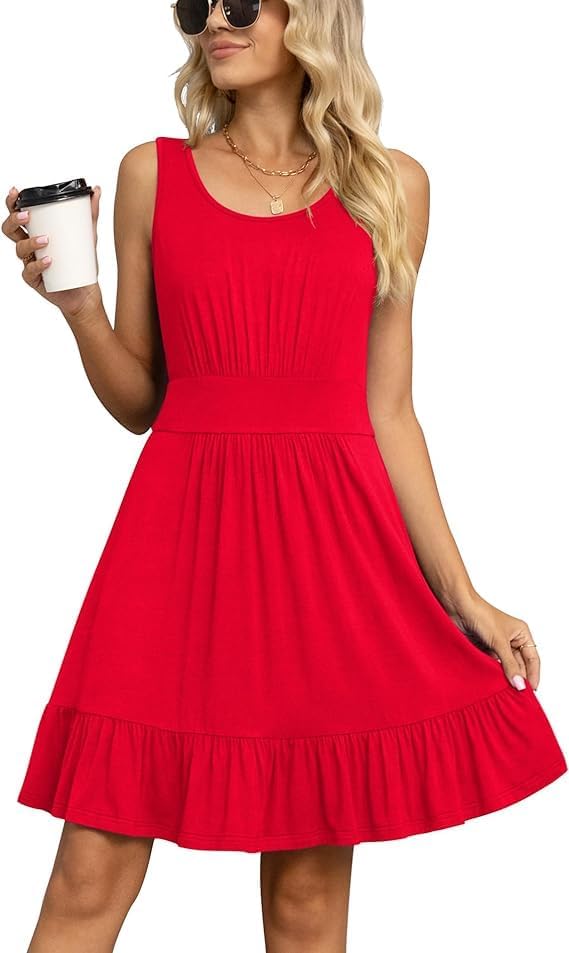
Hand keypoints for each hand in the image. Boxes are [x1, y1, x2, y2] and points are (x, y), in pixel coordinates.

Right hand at [2, 184, 102, 321]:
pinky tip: (48, 260)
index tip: (15, 192)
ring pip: (19, 249)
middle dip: (14, 220)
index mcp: (35, 232)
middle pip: (9, 230)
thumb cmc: (82, 263)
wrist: (86, 292)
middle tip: (26, 215)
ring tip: (45, 239)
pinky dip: (39, 265)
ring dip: (30, 242)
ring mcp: (30, 263)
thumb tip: (96, 190)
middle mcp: (29, 247)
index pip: (18, 215)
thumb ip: (90, 213)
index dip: (12, 203)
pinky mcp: (35, 280)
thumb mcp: (88, 235)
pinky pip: (30, 271)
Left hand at [447, 593, 539, 690]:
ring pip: (505, 666)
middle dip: (518, 678)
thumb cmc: (481, 615)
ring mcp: (497, 645)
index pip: (532, 658)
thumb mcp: (499, 642)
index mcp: (521, 633)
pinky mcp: (484, 648)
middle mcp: (511, 639)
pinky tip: (492, 683)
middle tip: (516, 695)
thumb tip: (520, 684)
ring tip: (504, 691)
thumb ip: (510, 665)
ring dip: (504, 677)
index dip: (533, 675)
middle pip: (519, 664)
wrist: (458, 607)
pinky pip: (492, 665)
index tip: (530, 691)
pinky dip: (493, 673)